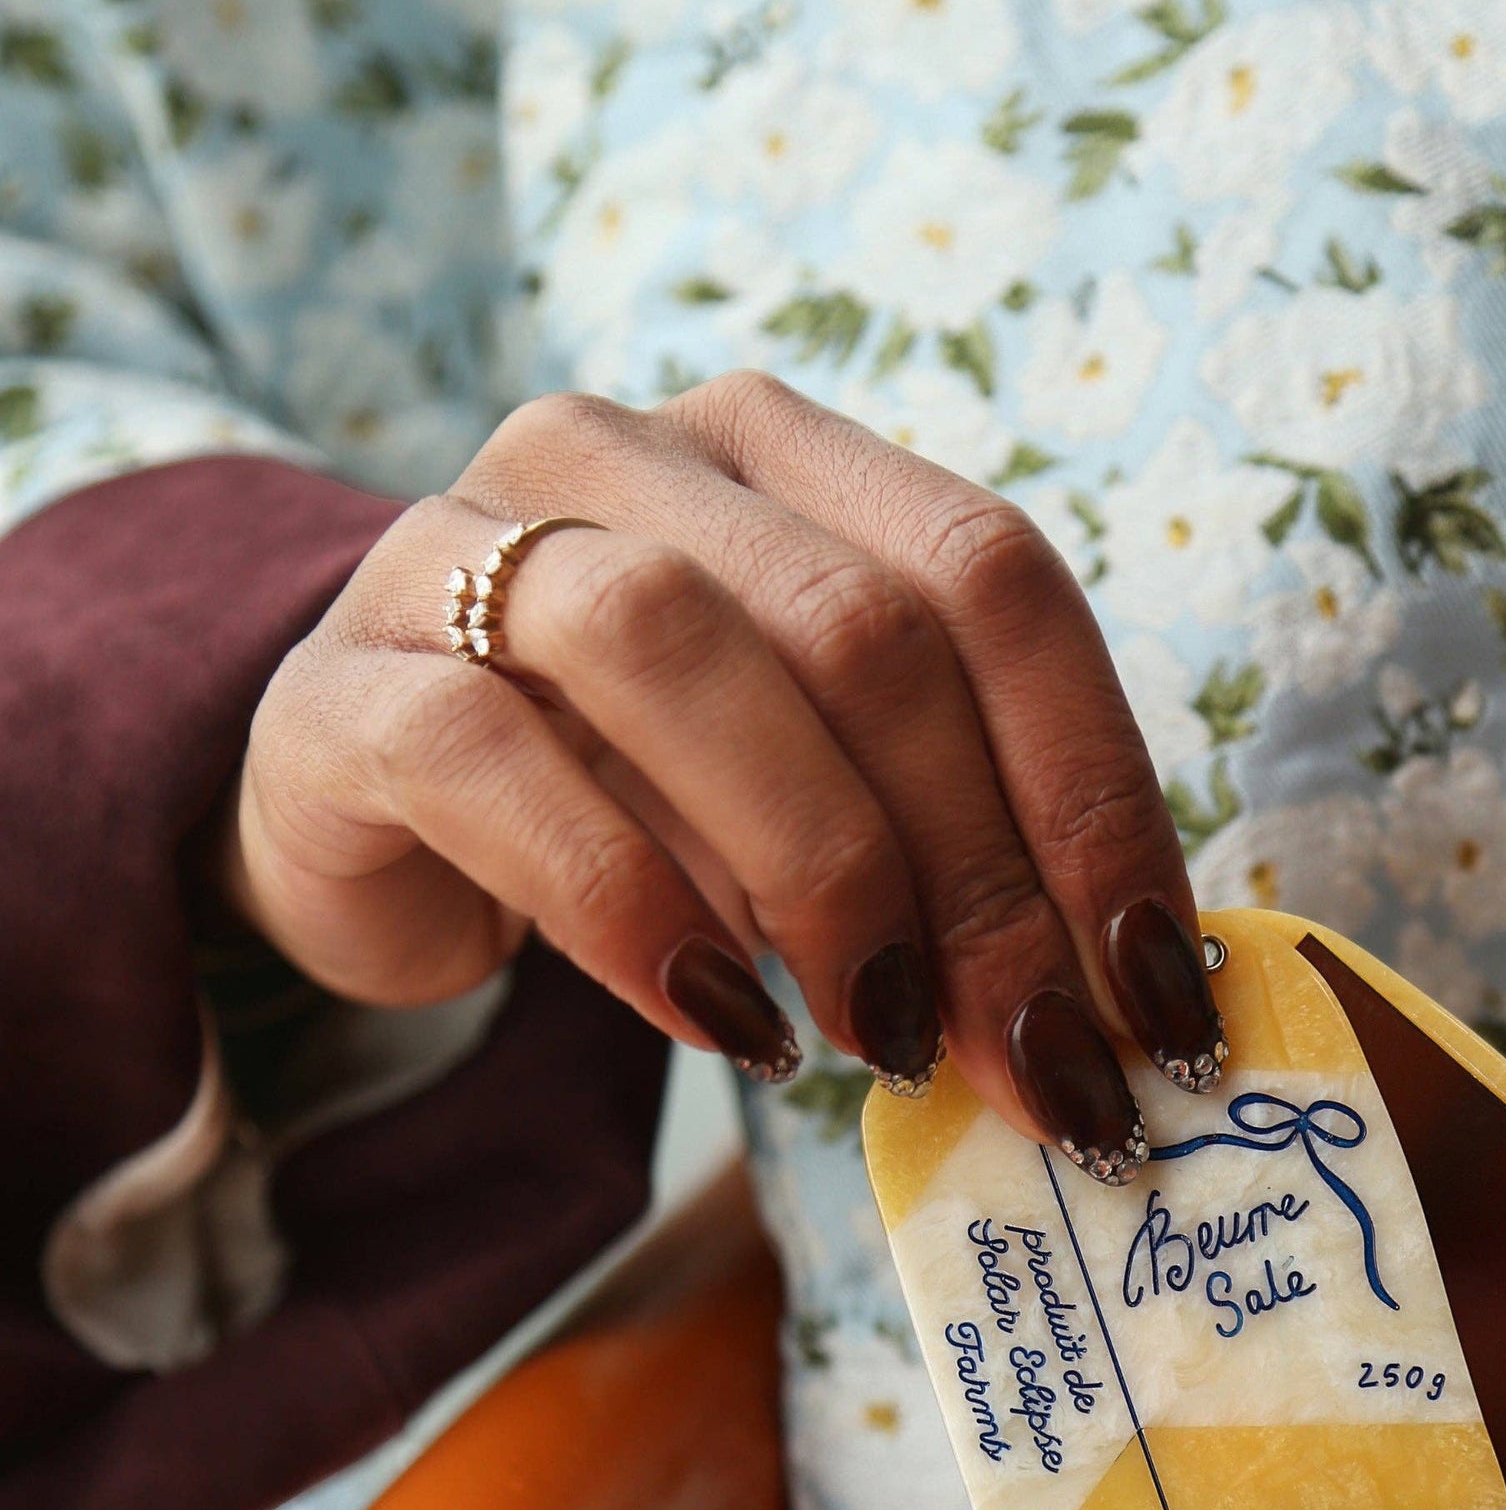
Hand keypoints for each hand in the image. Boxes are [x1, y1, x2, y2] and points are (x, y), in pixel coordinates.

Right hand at [220, 373, 1226, 1182]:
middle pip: (861, 629)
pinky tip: (720, 1023)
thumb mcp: (822, 798)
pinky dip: (630, 906)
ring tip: (878, 1035)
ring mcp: (464, 544)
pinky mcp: (347, 680)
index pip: (991, 575)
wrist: (380, 806)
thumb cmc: (646, 796)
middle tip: (1037, 1056)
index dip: (1093, 786)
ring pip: (674, 647)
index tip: (1153, 983)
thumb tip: (1109, 998)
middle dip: (981, 871)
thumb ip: (948, 850)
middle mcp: (630, 454)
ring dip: (820, 869)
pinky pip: (491, 757)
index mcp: (786, 455)